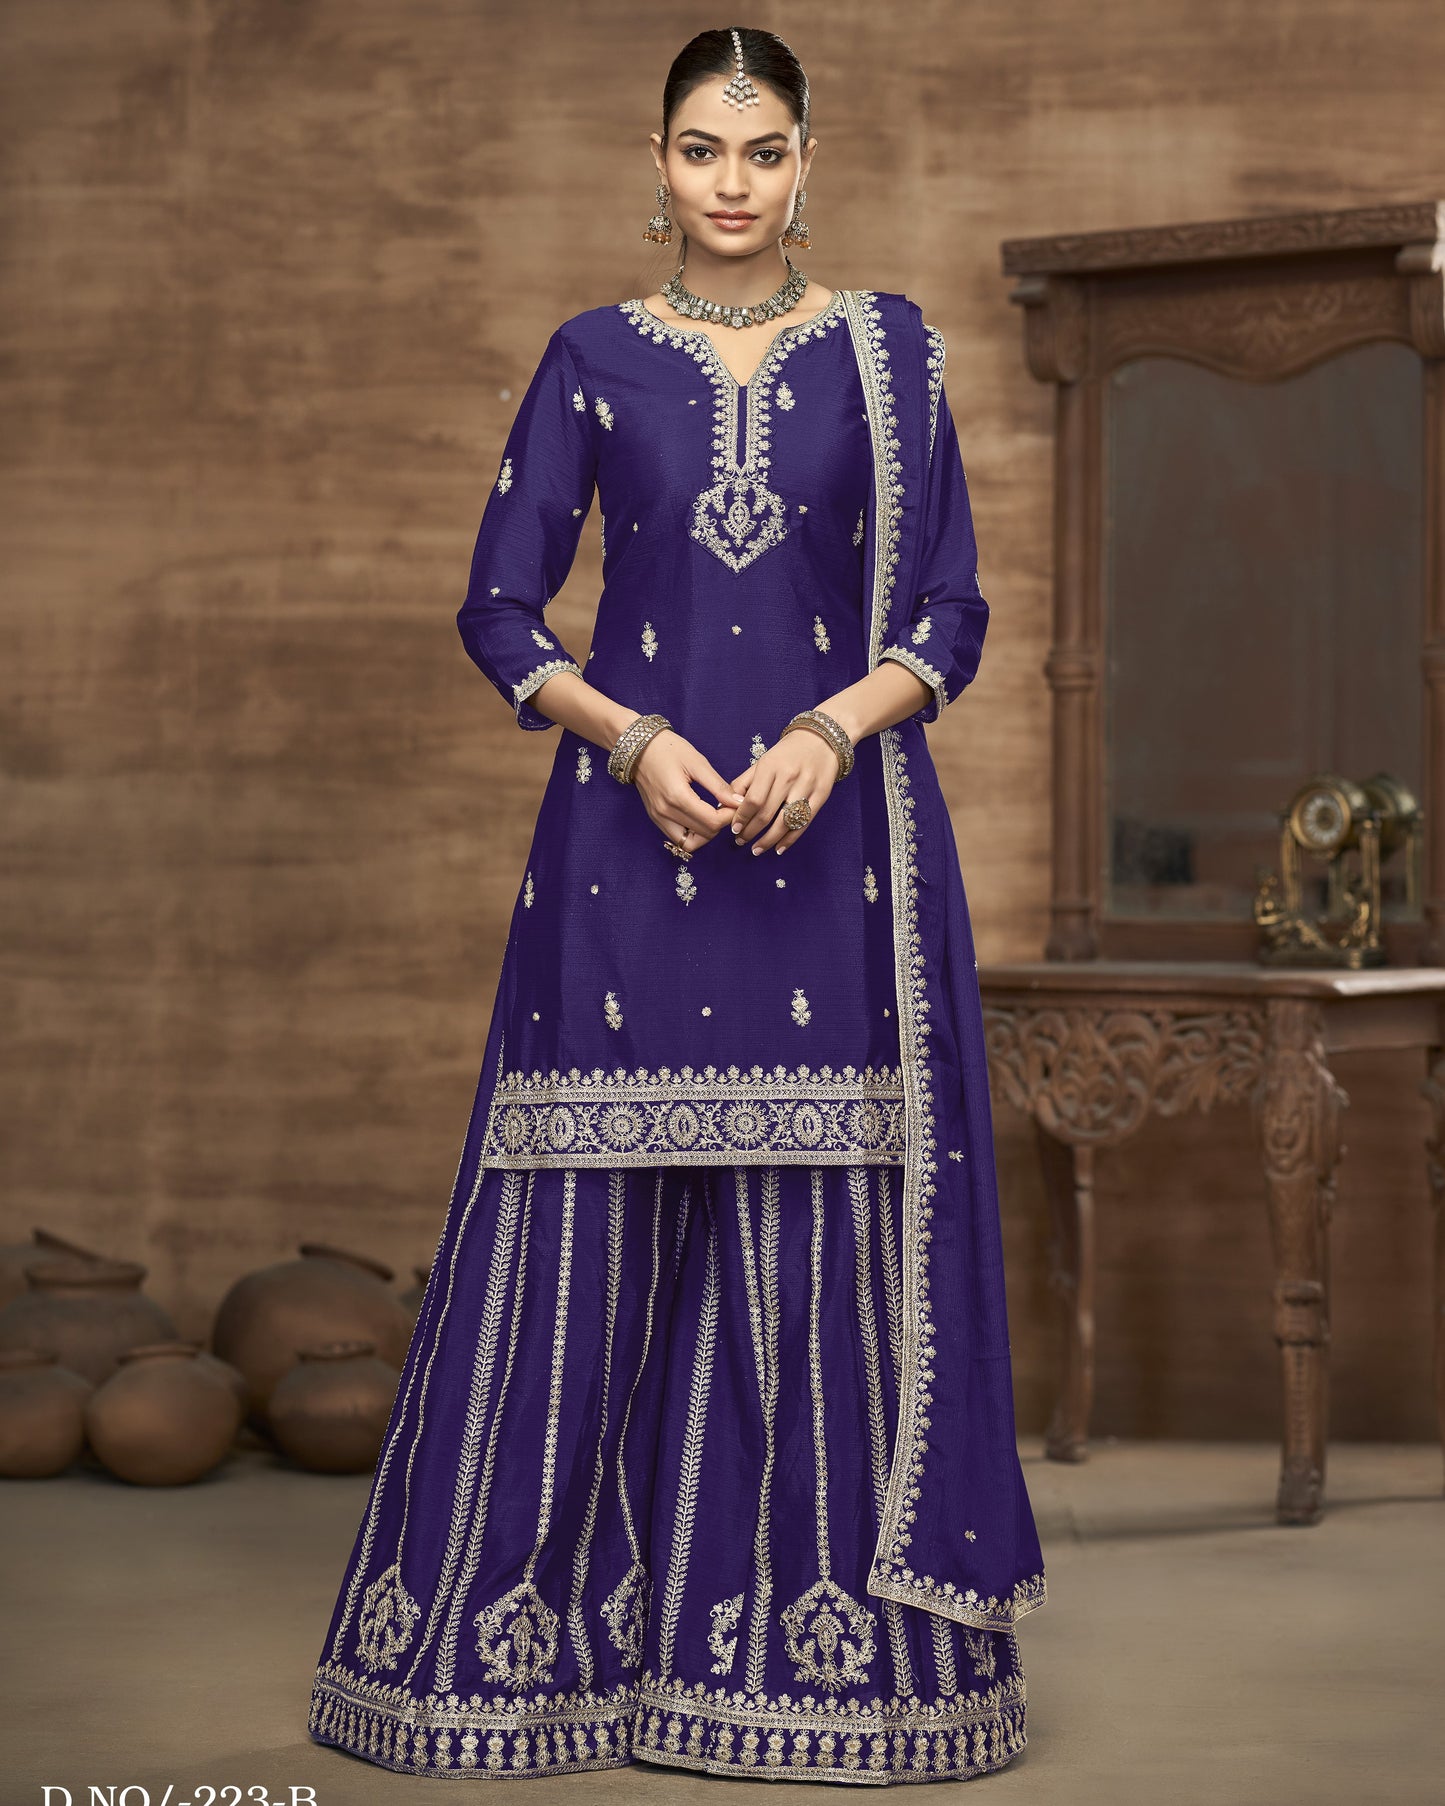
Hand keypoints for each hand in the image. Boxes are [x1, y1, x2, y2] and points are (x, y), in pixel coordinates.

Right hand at [631, 729, 744, 850]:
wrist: (639, 746)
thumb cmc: (668, 749)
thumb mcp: (697, 763)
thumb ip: (718, 786)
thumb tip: (738, 802)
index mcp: (678, 797)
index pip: (712, 822)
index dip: (729, 816)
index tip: (734, 803)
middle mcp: (666, 812)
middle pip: (704, 834)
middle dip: (720, 824)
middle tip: (725, 807)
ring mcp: (658, 817)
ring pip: (689, 843)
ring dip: (705, 834)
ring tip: (711, 815)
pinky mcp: (655, 818)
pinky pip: (677, 838)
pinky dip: (691, 834)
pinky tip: (698, 818)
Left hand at [727, 729, 837, 854]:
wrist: (822, 739)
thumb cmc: (787, 752)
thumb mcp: (763, 761)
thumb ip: (743, 783)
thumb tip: (724, 805)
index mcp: (771, 767)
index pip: (753, 800)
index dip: (741, 818)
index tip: (733, 829)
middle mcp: (789, 777)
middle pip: (767, 813)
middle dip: (750, 832)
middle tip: (740, 841)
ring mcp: (807, 787)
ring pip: (785, 822)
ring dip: (768, 840)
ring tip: (756, 849)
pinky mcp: (821, 796)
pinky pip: (803, 824)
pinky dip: (790, 839)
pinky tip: (778, 848)